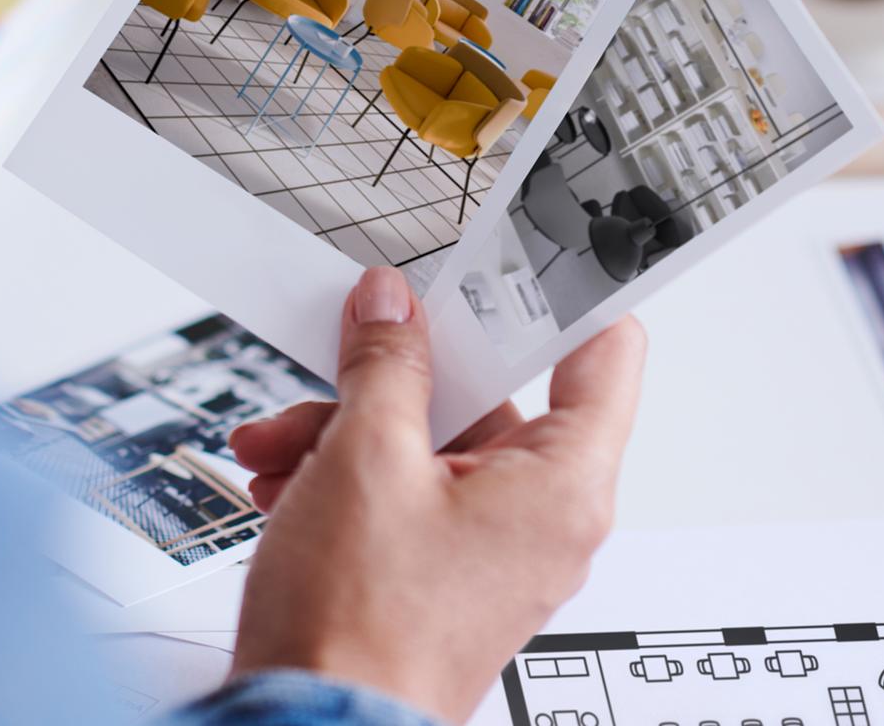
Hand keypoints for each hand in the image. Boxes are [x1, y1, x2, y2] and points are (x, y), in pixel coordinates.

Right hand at [228, 267, 645, 723]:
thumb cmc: (361, 634)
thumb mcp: (364, 458)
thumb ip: (386, 363)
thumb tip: (392, 308)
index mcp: (559, 485)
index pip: (603, 353)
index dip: (565, 293)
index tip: (528, 249)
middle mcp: (536, 516)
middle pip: (486, 392)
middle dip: (395, 373)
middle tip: (346, 351)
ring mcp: (484, 545)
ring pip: (429, 438)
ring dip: (346, 424)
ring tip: (279, 441)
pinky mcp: (436, 566)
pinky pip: (402, 485)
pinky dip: (343, 471)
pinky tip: (283, 478)